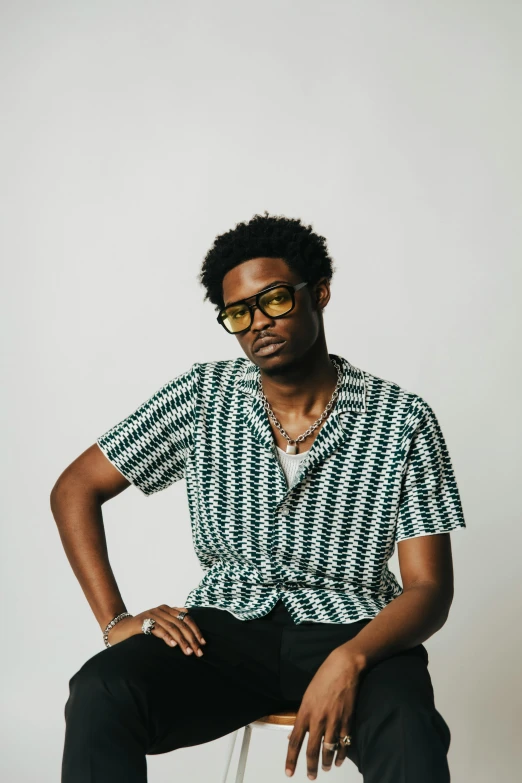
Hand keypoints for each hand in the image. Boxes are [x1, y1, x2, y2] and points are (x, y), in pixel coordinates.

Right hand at [106, 605, 206, 655]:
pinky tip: (173, 645)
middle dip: (192, 639)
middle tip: (198, 652)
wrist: (119, 629)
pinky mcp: (143, 622)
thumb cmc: (141, 628)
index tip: (203, 643)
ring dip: (182, 641)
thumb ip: (171, 617)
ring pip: (172, 627)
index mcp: (167, 609)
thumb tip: (187, 613)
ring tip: (188, 652)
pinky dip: (167, 637)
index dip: (196, 630)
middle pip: (182, 624)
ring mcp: (152, 615)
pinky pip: (158, 629)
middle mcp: (161, 610)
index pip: (187, 618)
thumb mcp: (159, 621)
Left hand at [284, 645, 364, 778]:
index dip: (291, 759)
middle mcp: (318, 719)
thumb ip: (302, 715)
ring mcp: (333, 721)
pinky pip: (343, 744)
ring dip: (326, 763)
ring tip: (325, 768)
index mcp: (305, 712)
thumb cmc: (324, 677)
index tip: (289, 772)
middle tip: (310, 776)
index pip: (294, 741)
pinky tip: (339, 760)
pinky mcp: (347, 721)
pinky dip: (342, 755)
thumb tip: (296, 731)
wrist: (343, 667)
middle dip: (310, 767)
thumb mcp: (307, 695)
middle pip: (311, 750)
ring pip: (328, 750)